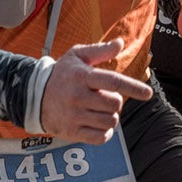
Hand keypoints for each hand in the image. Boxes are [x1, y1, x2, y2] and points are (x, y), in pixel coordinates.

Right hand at [36, 40, 153, 143]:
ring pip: (110, 122)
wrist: (33, 95)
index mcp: (82, 76)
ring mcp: (74, 116)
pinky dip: (105, 133)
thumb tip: (120, 43)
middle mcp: (77, 96)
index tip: (148, 94)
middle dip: (116, 101)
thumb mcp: (77, 56)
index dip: (133, 87)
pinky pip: (101, 138)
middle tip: (105, 98)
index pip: (113, 81)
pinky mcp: (71, 132)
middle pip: (115, 104)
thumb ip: (100, 50)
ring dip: (110, 117)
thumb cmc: (62, 74)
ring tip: (99, 110)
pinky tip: (98, 124)